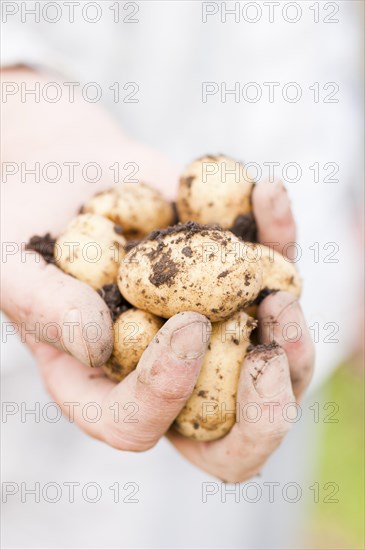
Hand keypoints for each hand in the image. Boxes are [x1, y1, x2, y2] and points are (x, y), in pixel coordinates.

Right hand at [2, 69, 313, 480]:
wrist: (70, 174)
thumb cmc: (27, 223)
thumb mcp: (13, 264)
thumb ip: (43, 307)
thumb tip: (97, 343)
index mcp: (102, 382)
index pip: (138, 423)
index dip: (167, 392)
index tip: (185, 324)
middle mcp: (163, 367)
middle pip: (228, 428)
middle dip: (263, 410)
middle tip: (269, 357)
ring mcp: (207, 324)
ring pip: (273, 362)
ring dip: (293, 337)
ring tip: (282, 294)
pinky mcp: (233, 277)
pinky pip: (274, 272)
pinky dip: (280, 235)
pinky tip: (267, 195)